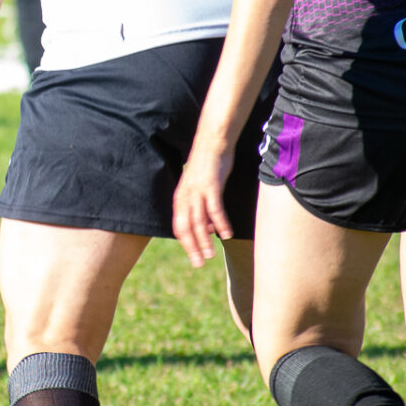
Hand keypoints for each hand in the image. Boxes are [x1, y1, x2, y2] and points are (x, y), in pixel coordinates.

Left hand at [172, 146, 234, 268]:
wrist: (212, 142)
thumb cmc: (209, 167)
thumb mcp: (202, 190)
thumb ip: (202, 210)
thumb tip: (208, 231)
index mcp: (181, 199)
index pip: (180, 227)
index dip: (186, 244)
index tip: (194, 258)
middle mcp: (186, 197)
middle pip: (186, 228)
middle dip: (192, 248)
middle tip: (199, 264)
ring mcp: (197, 191)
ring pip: (198, 222)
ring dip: (205, 240)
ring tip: (211, 255)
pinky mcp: (210, 186)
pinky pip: (215, 209)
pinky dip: (220, 223)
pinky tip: (226, 234)